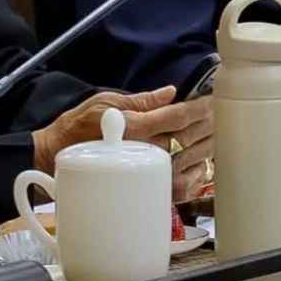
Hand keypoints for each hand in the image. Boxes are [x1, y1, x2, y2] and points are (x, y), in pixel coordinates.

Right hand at [34, 86, 214, 201]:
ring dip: (209, 144)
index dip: (200, 107)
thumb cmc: (79, 127)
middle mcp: (145, 151)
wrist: (58, 159)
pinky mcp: (148, 188)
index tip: (212, 98)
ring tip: (218, 132)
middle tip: (221, 111)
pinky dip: (198, 171)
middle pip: (190, 136)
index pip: (178, 116)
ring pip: (191, 160)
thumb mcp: (107, 101)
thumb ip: (142, 99)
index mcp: (136, 127)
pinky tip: (203, 158)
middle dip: (210, 123)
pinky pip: (183, 184)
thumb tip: (171, 92)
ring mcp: (148, 173)